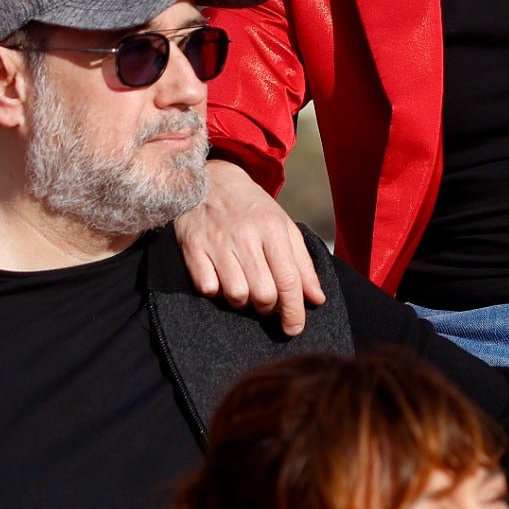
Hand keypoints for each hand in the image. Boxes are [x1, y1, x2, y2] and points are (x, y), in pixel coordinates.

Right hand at [174, 160, 324, 334]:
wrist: (209, 178)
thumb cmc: (252, 207)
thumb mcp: (283, 226)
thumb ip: (302, 263)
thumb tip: (316, 299)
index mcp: (273, 229)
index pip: (289, 281)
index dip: (294, 312)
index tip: (295, 329)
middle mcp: (245, 237)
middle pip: (263, 294)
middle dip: (268, 307)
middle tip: (266, 300)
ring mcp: (217, 242)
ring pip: (236, 295)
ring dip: (242, 301)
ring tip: (244, 287)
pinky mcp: (192, 247)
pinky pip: (207, 288)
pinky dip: (215, 291)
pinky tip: (220, 278)